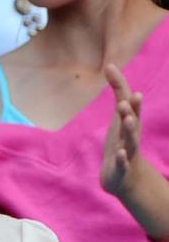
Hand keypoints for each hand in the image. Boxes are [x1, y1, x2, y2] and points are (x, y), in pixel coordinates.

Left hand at [101, 63, 145, 197]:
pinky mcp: (120, 167)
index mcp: (130, 122)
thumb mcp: (120, 115)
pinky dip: (121, 157)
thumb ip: (118, 92)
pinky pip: (122, 162)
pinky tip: (119, 153)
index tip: (123, 80)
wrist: (125, 176)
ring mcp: (127, 151)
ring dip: (129, 130)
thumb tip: (110, 65)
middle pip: (132, 122)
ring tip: (126, 119)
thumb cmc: (121, 140)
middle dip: (130, 111)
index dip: (127, 95)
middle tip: (129, 99)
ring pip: (129, 140)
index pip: (130, 106)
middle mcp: (131, 135)